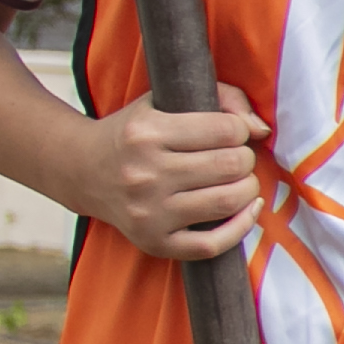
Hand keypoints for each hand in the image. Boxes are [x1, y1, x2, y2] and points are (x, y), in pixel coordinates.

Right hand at [76, 82, 267, 259]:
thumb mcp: (166, 101)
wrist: (83, 171)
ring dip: (248, 189)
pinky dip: (241, 227)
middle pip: (231, 166)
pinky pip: (211, 245)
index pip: (226, 130)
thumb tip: (261, 130)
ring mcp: (148, 212)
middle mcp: (145, 174)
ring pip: (227, 201)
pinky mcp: (153, 242)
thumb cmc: (135, 133)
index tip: (230, 134)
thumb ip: (222, 98)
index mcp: (147, 133)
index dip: (239, 130)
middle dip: (245, 159)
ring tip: (239, 181)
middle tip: (235, 158)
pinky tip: (247, 209)